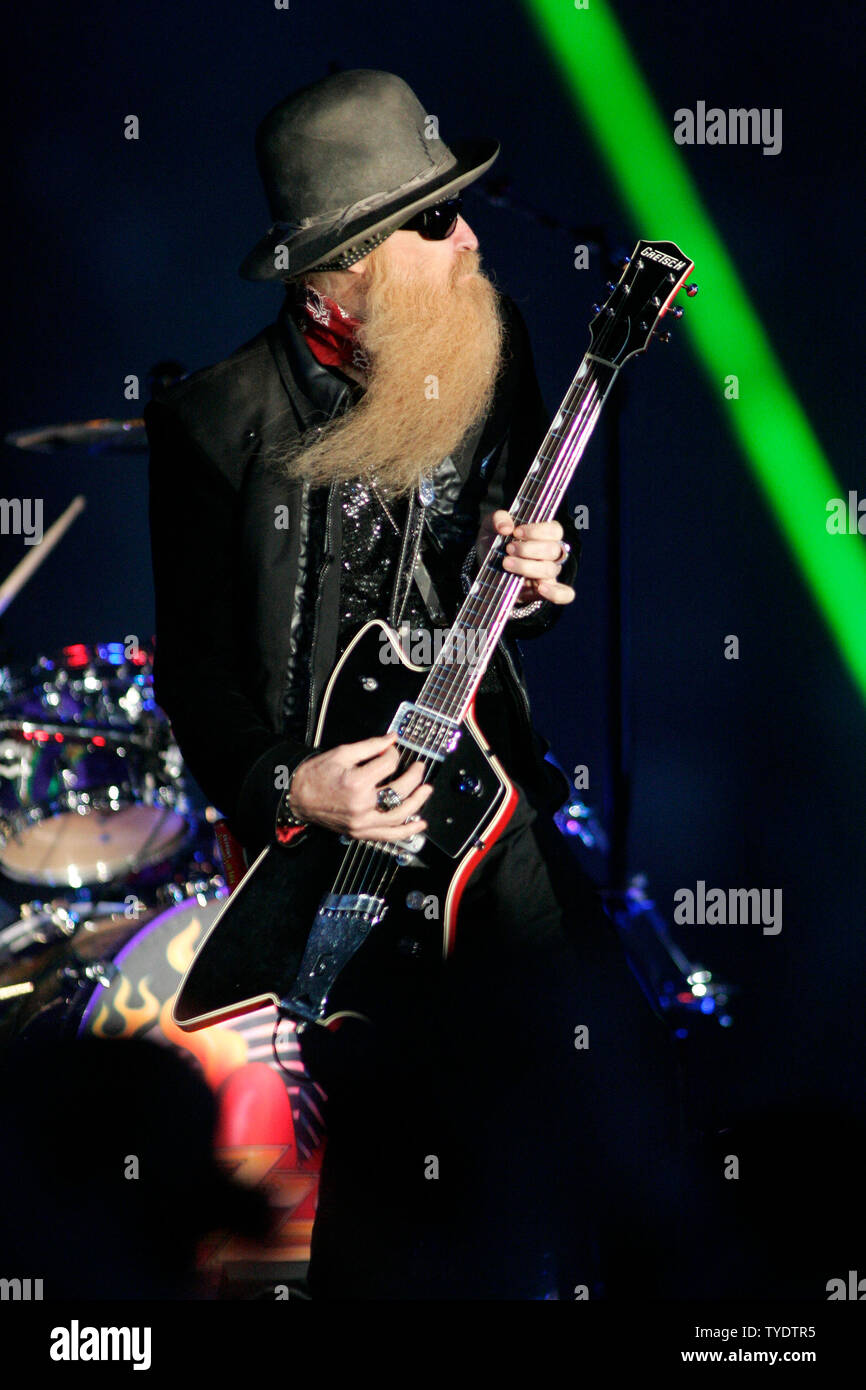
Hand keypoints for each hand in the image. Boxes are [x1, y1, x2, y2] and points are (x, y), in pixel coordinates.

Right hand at [288, 731, 433, 840]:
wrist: (297, 797)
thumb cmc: (315, 775)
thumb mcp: (342, 753)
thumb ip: (370, 746)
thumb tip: (392, 739)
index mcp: (357, 782)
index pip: (389, 765)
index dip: (393, 754)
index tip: (391, 751)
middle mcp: (362, 805)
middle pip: (399, 790)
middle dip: (413, 776)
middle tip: (419, 768)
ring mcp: (362, 822)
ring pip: (399, 815)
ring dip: (417, 802)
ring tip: (426, 791)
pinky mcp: (360, 832)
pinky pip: (389, 835)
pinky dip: (406, 831)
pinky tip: (419, 825)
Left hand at [475, 509, 575, 605]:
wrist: (486, 565)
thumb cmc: (495, 541)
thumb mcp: (491, 526)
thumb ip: (497, 519)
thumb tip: (505, 528)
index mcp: (545, 534)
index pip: (554, 530)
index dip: (537, 531)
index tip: (516, 531)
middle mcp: (551, 553)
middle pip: (553, 550)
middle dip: (528, 549)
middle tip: (508, 548)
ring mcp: (549, 572)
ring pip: (550, 570)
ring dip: (527, 567)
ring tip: (506, 563)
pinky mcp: (545, 591)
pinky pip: (565, 594)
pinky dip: (556, 593)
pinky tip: (541, 588)